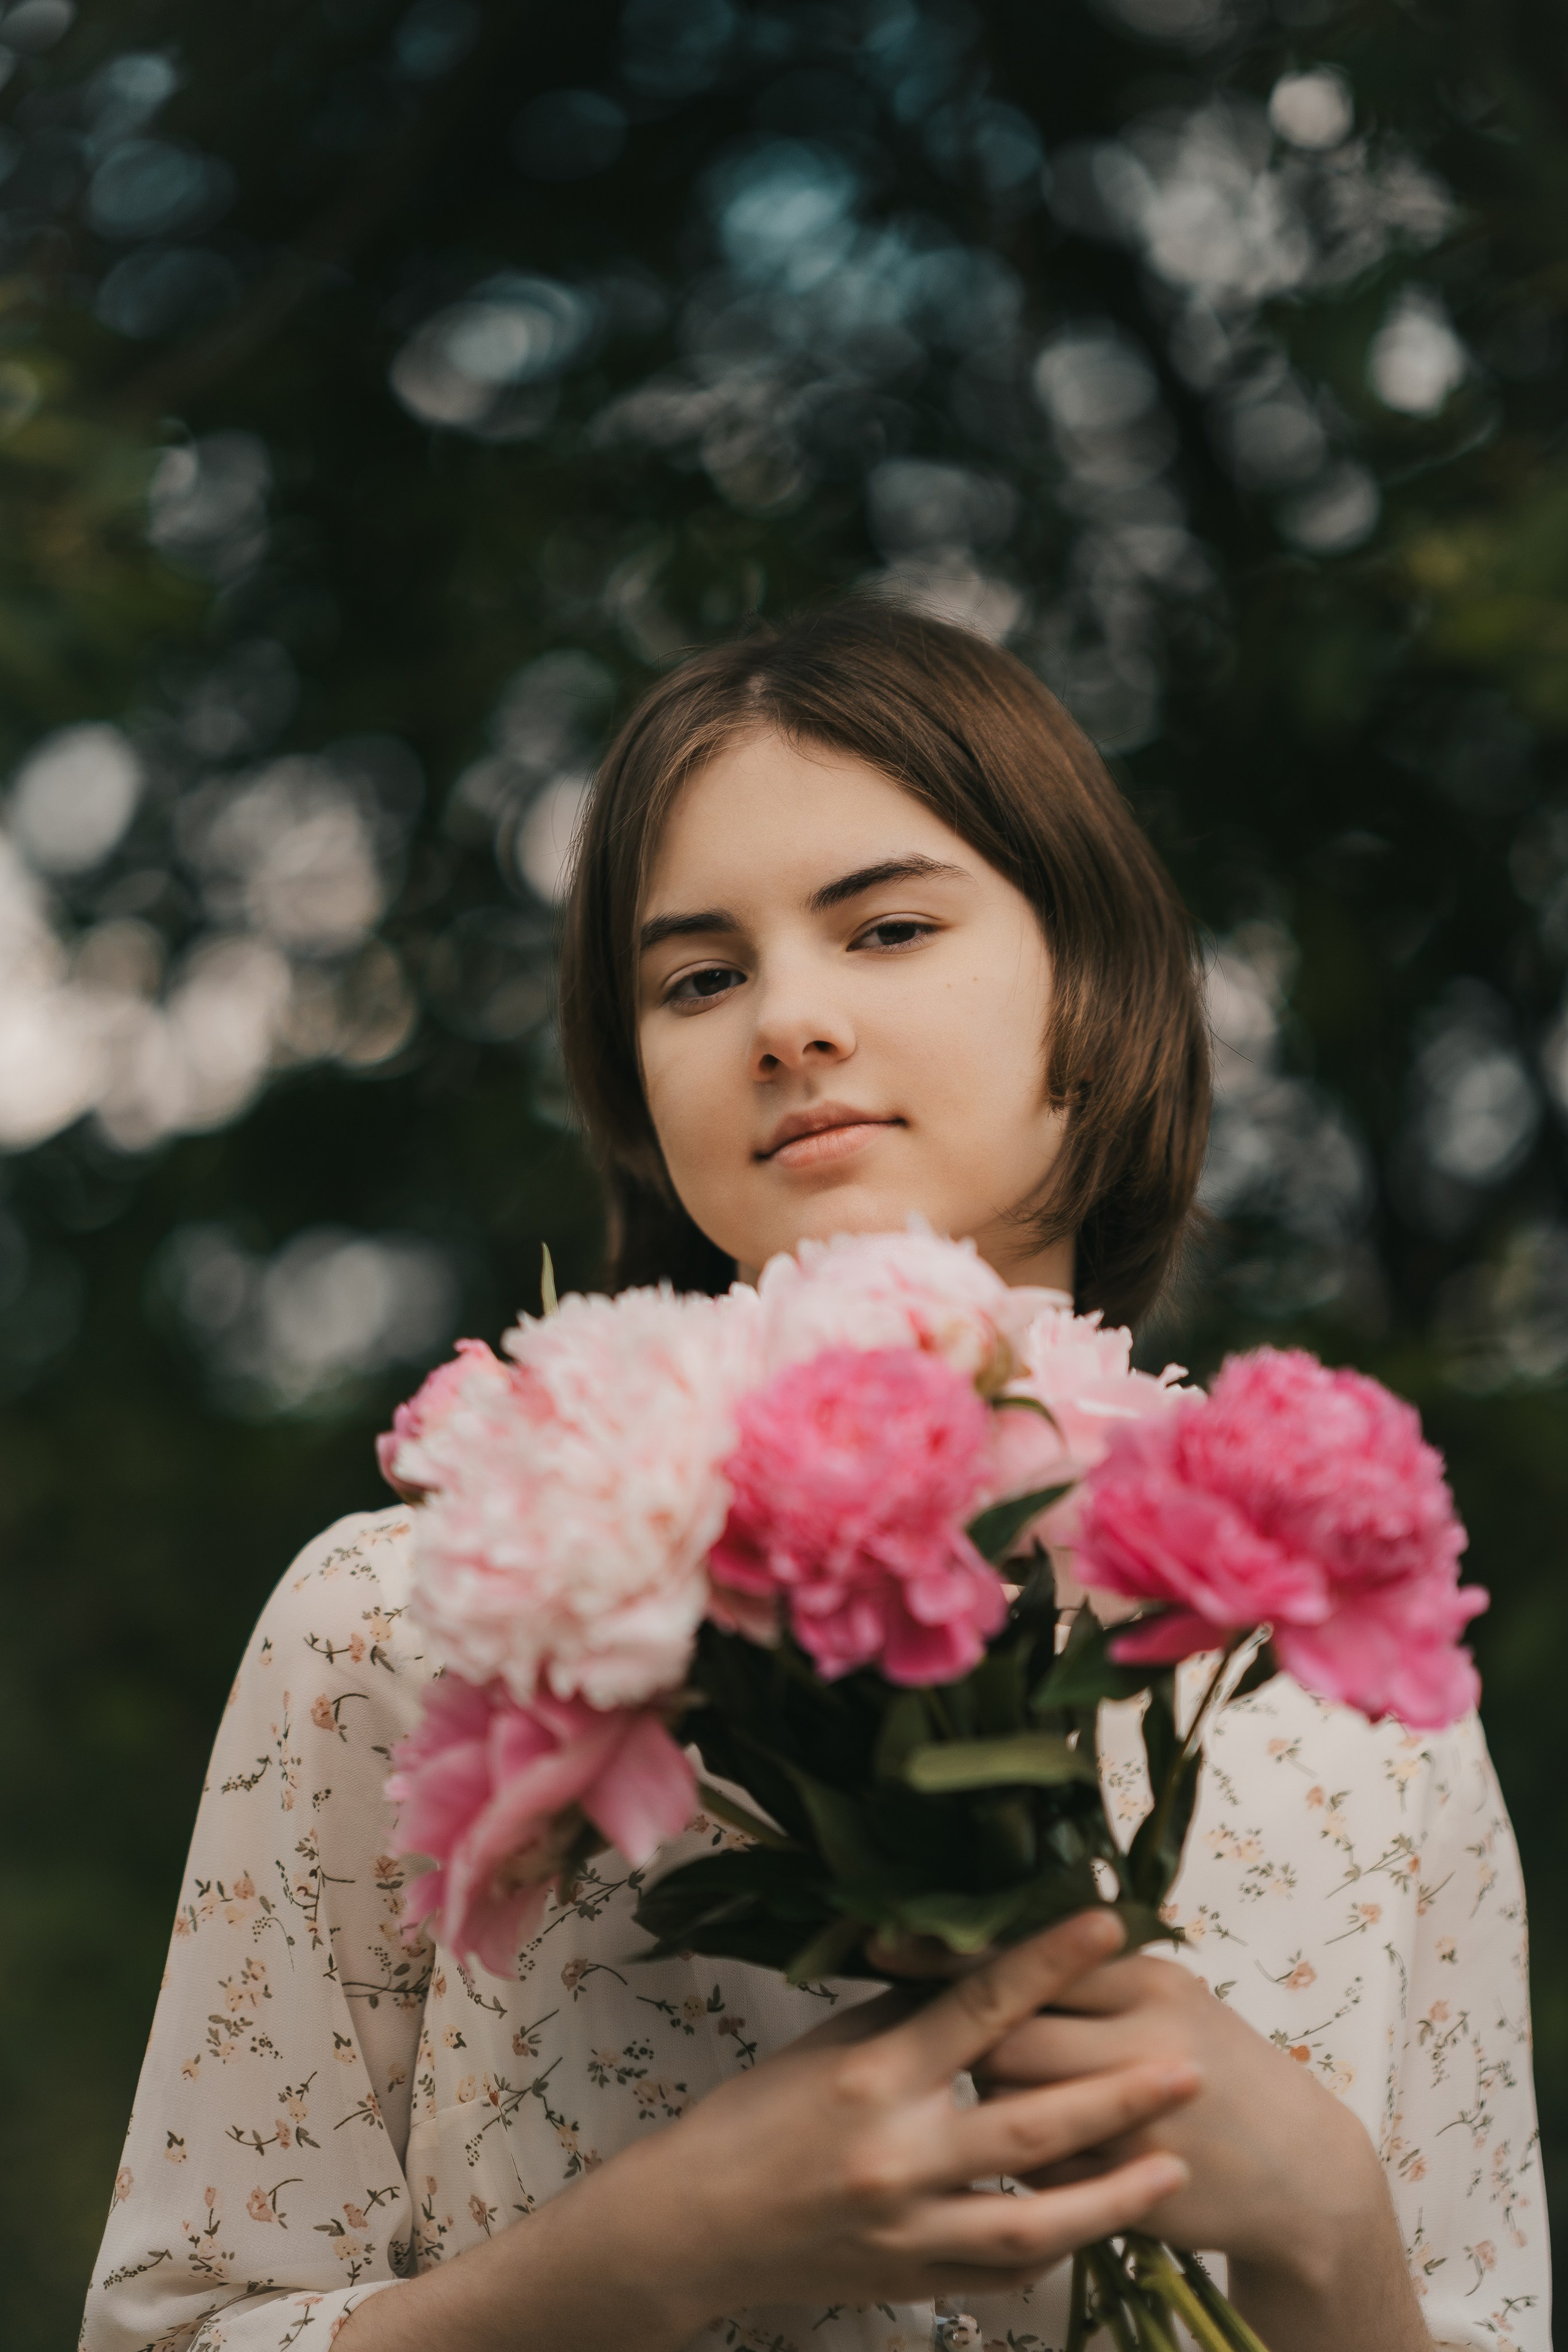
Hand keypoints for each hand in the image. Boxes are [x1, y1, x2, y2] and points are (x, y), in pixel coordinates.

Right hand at [621, 1908, 1199, 2324]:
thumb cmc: (754, 2117)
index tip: (1107, 1922)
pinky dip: (1055, 2246)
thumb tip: (979, 1972)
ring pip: (1035, 2219)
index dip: (1047, 1962)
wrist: (692, 2226)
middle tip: (1187, 2068)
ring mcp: (909, 2229)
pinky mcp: (912, 2280)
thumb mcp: (825, 2046)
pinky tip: (1099, 2223)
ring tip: (1173, 2167)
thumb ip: (908, 2017)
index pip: (978, 2007)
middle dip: (1118, 2096)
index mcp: (872, 2075)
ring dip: (1113, 2194)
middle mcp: (896, 2155)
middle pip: (1030, 2122)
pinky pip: (1003, 2270)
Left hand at [974, 1949, 1431, 2351]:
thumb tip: (978, 1957)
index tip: (920, 1966)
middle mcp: (1145, 2045)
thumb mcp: (1172, 1999)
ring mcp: (1138, 2123)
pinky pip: (1035, 2169)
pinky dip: (1023, 2158)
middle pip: (1010, 2039)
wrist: (1301, 2168)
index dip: (975, 1972)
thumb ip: (1090, 1976)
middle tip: (970, 2047)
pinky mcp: (1129, 2189)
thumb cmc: (1220, 2067)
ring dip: (992, 2101)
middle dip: (977, 2046)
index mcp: (1151, 1983)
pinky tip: (1041, 2147)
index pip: (1033, 1965)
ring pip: (1011, 2106)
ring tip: (1002, 2092)